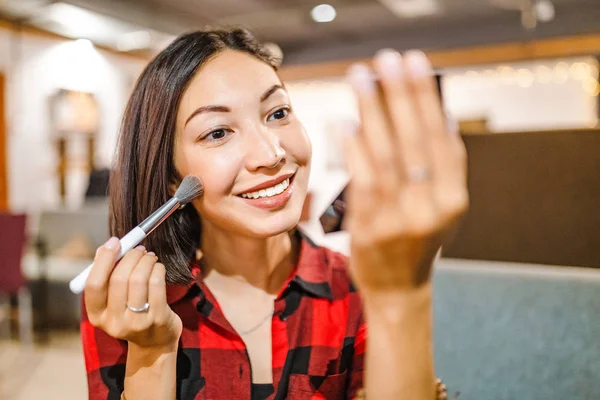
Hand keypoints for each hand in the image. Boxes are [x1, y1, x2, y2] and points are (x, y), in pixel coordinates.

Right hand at [84, 238, 181, 348]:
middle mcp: (114, 323)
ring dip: (146, 261)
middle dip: (131, 257)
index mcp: (97, 316)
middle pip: (119, 279)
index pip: (94, 285)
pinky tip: (158, 267)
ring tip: (150, 257)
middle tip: (139, 249)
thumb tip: (109, 246)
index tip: (114, 242)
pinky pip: (157, 284)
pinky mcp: (157, 318)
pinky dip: (157, 269)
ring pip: (139, 280)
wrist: (155, 342)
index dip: (104, 260)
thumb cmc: (132, 312)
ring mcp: (137, 322)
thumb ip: (108, 275)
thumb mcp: (114, 301)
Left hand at [343, 50, 467, 294]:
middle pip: (416, 140)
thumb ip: (443, 167)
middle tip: (390, 58)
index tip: (415, 64)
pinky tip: (346, 122)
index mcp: (454, 198)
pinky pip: (362, 180)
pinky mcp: (370, 227)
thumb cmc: (416, 239)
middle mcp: (432, 207)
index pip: (441, 138)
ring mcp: (400, 219)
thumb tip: (443, 117)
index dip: (427, 98)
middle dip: (402, 94)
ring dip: (374, 111)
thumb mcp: (440, 206)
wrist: (398, 288)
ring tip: (363, 77)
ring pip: (388, 154)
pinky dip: (354, 148)